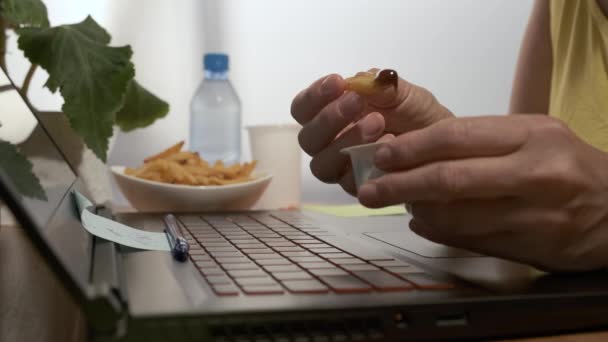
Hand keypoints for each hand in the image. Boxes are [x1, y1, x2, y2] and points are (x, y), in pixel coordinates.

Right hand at [291, 72, 452, 193]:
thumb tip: (363, 79)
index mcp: (331, 115)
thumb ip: (381, 86)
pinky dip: (365, 163)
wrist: (445, 146)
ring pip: (322, 164)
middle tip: (357, 101)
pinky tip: (389, 145)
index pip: (303, 109)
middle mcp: (329, 144)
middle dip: (329, 117)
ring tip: (378, 123)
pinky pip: (349, 182)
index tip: (337, 82)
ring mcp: (342, 169)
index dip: (314, 96)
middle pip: (307, 138)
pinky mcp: (358, 189)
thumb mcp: (404, 94)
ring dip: (347, 140)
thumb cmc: (416, 116)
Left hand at [358, 115, 607, 270]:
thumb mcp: (535, 137)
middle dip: (399, 184)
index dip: (411, 147)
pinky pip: (469, 241)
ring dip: (417, 210)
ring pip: (455, 216)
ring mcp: (534, 215)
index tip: (383, 154)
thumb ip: (482, 142)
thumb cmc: (569, 166)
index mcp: (533, 135)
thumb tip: (418, 153)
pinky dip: (438, 232)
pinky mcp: (531, 247)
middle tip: (369, 189)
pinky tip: (423, 223)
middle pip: (450, 178)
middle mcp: (535, 173)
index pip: (456, 136)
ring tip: (398, 203)